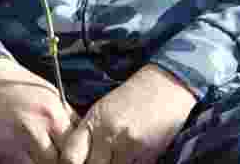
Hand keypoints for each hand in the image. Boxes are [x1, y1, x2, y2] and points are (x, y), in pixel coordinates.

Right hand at [0, 57, 77, 163]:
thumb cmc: (22, 87)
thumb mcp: (52, 96)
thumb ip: (67, 118)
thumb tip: (83, 136)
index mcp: (53, 115)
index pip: (74, 147)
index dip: (78, 154)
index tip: (78, 156)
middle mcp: (35, 130)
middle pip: (57, 161)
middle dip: (61, 161)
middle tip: (61, 158)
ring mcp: (15, 144)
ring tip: (45, 157)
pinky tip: (29, 157)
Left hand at [59, 63, 196, 163]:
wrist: (169, 82)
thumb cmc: (135, 94)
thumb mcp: (105, 108)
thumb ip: (90, 134)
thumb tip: (78, 159)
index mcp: (95, 121)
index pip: (70, 157)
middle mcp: (110, 135)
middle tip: (101, 158)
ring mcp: (130, 146)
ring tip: (119, 154)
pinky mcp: (149, 153)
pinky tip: (135, 154)